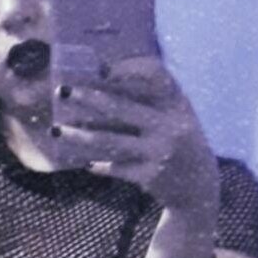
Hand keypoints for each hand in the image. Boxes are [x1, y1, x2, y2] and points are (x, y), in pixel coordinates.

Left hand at [54, 56, 220, 214]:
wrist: (200, 189)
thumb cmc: (180, 144)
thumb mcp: (177, 116)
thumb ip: (152, 99)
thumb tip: (105, 79)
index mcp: (178, 105)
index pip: (155, 75)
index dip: (129, 69)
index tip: (101, 69)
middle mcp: (171, 125)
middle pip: (121, 107)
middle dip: (88, 98)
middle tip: (63, 91)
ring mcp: (160, 152)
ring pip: (111, 141)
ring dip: (80, 136)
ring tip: (58, 130)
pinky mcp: (150, 176)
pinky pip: (115, 168)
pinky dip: (99, 165)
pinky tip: (86, 163)